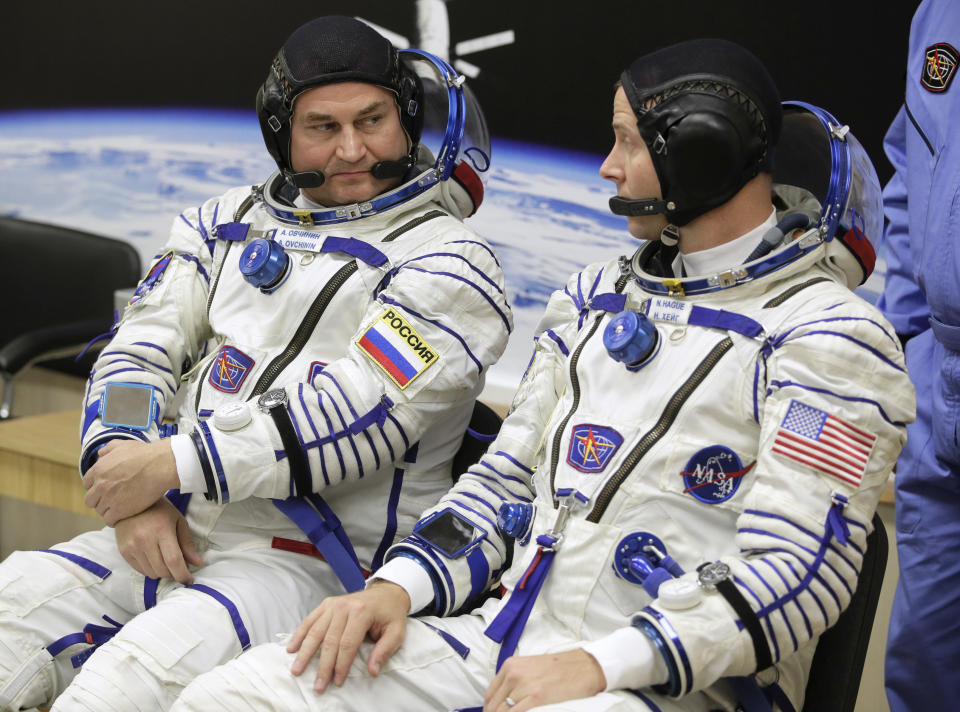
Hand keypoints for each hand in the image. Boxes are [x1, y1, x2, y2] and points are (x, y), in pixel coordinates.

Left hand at [83, 439, 179, 524]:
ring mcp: (109, 499)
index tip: (104, 489)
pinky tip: (123, 515)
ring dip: (108, 510)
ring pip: (100, 511)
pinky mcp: (120, 510)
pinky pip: (109, 520)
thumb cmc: (145, 454)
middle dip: (99, 500)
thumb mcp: (123, 445)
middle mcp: (100, 485)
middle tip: (111, 499)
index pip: (86, 484)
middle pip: (90, 500)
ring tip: (119, 508)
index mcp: (99, 470)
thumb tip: (101, 453)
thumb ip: (108, 449)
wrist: (160, 466)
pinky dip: (114, 519)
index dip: (96, 486)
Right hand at [114, 498, 202, 584]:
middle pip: (162, 570)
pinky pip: (140, 570)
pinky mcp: (123, 551)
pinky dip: (150, 570)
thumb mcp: (178, 521)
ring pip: (151, 573)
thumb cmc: (160, 510)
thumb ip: (187, 543)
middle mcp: (145, 540)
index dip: (183, 574)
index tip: (189, 581)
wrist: (130, 502)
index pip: (173, 561)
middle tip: (178, 568)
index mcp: (162, 531)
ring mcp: (132, 546)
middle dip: (173, 574)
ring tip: (166, 562)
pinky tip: (154, 560)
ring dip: (162, 572)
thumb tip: (197, 563)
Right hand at [287, 580, 410, 691]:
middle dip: (323, 666)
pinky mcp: (326, 604)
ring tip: (297, 669)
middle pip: (330, 640)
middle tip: (317, 685)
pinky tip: (292, 648)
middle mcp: (344, 607)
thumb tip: (372, 671)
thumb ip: (384, 651)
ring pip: (316, 631)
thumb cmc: (390, 614)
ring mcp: (333, 604)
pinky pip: (310, 620)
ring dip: (305, 652)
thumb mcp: (397, 632)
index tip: (337, 681)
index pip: (348, 644)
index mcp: (362, 612)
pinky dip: (300, 634)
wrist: (386, 593)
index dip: (341, 665)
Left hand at [484, 649, 605, 710]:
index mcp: (510, 665)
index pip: (490, 693)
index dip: (489, 709)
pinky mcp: (536, 697)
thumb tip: (504, 699)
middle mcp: (514, 674)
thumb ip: (515, 680)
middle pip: (494, 704)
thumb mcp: (529, 667)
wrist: (582, 667)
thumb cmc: (559, 668)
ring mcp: (525, 685)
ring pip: (502, 710)